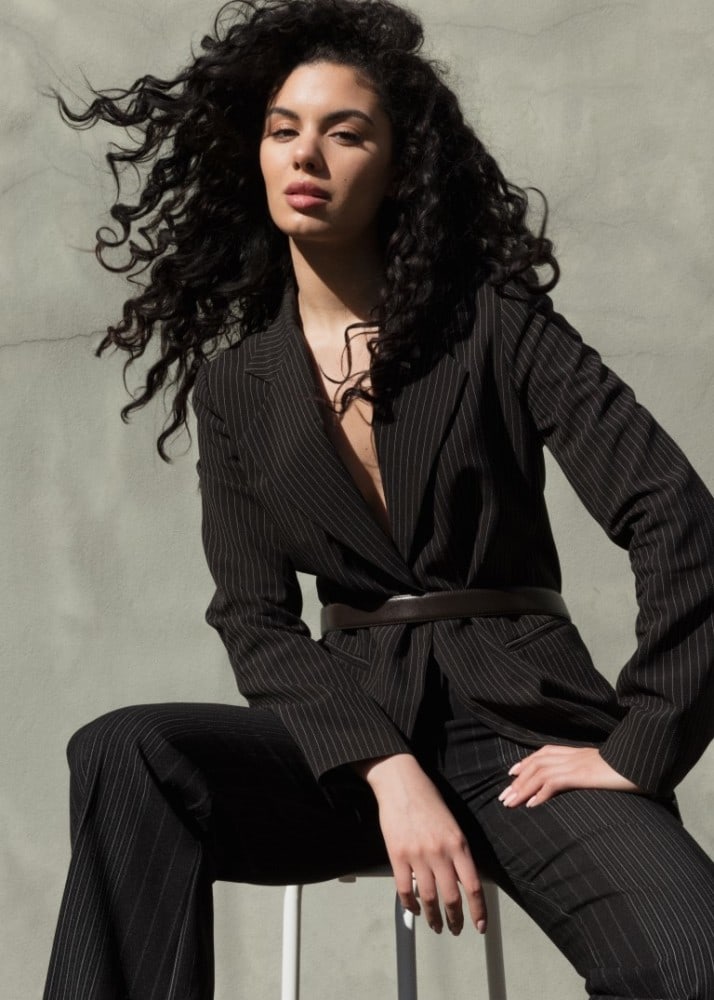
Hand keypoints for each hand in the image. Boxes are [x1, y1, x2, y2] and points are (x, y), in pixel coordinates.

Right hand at [356, 754, 485, 935]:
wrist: (400, 782)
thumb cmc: (427, 798)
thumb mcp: (452, 823)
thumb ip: (457, 850)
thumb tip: (461, 878)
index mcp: (458, 843)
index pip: (473, 886)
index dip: (478, 911)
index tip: (479, 925)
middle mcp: (440, 852)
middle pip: (451, 898)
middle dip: (455, 919)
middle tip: (455, 929)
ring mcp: (418, 855)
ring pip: (429, 898)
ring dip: (433, 917)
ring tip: (436, 925)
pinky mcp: (397, 855)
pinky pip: (405, 889)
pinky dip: (410, 905)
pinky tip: (414, 909)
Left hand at [498, 745, 640, 807]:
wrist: (645, 760)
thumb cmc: (630, 767)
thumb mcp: (606, 768)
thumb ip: (592, 771)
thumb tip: (587, 780)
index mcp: (577, 753)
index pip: (544, 753)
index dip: (526, 762)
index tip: (512, 772)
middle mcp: (573, 755)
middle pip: (537, 764)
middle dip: (518, 780)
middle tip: (504, 796)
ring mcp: (577, 764)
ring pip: (540, 773)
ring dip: (522, 788)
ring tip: (509, 803)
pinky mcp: (583, 774)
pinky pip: (555, 782)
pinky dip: (541, 793)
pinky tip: (532, 804)